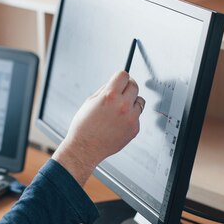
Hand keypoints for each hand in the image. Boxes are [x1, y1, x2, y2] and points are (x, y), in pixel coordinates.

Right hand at [52, 70, 143, 185]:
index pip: (124, 75)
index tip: (120, 80)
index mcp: (109, 96)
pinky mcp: (135, 129)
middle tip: (121, 93)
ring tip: (119, 110)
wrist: (85, 148)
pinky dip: (130, 116)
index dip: (120, 77)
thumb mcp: (90, 102)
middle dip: (127, 87)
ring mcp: (131, 118)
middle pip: (134, 85)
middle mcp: (123, 105)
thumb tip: (116, 83)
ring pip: (140, 101)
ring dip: (132, 102)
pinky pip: (137, 116)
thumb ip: (105, 90)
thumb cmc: (84, 127)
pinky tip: (118, 122)